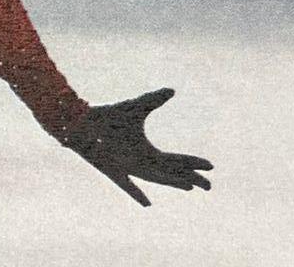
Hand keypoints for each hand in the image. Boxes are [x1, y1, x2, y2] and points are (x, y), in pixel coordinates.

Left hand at [57, 88, 212, 206]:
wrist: (82, 121)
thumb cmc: (107, 116)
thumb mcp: (135, 107)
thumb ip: (153, 100)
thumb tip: (172, 90)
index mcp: (147, 152)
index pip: (176, 161)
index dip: (193, 163)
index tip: (211, 166)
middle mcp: (140, 163)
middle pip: (170, 174)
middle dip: (190, 178)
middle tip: (209, 186)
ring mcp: (127, 167)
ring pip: (155, 179)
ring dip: (171, 183)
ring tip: (190, 186)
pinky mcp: (112, 169)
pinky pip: (126, 184)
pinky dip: (136, 193)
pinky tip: (148, 204)